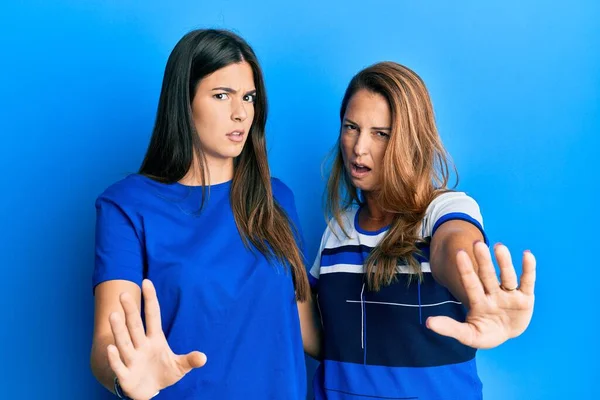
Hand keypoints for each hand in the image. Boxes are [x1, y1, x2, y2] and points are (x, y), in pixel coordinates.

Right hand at [107, 279, 205, 399]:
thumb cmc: (163, 373)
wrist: (149, 392)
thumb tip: (204, 358)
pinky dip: (114, 357)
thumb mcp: (180, 367)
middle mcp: (141, 345)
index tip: (147, 281)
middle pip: (135, 326)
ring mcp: (132, 359)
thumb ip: (190, 360)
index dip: (150, 299)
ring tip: (114, 314)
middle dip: (131, 311)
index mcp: (155, 339)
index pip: (153, 316)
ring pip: (124, 342)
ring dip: (119, 329)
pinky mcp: (125, 376)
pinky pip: (119, 365)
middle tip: (124, 294)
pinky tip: (111, 347)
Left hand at [426, 242, 535, 348]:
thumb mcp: (468, 335)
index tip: (459, 253)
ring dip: (504, 262)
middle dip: (483, 261)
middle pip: (488, 276)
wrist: (505, 334)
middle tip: (477, 243)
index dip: (466, 270)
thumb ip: (450, 328)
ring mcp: (509, 295)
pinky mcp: (526, 298)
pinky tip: (527, 254)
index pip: (470, 283)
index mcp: (478, 301)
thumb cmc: (484, 333)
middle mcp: (493, 294)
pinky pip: (527, 282)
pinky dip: (528, 269)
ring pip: (507, 276)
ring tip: (499, 247)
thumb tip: (427, 322)